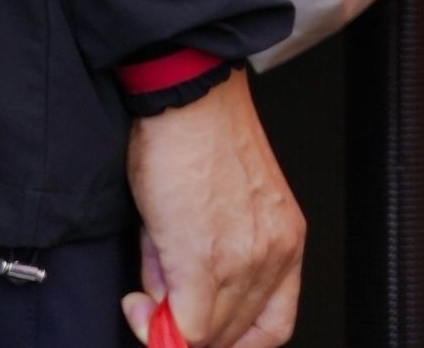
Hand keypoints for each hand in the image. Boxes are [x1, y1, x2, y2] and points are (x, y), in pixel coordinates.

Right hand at [123, 71, 302, 347]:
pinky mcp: (204, 261)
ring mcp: (243, 261)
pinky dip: (153, 322)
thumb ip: (208, 266)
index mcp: (284, 241)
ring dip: (169, 320)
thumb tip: (175, 309)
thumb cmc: (201, 139)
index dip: (232, 342)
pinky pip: (184, 326)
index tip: (201, 337)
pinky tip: (138, 300)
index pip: (271, 327)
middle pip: (235, 335)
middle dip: (191, 330)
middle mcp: (273, 255)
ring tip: (150, 284)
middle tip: (160, 308)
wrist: (189, 100)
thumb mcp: (222, 209)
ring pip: (209, 334)